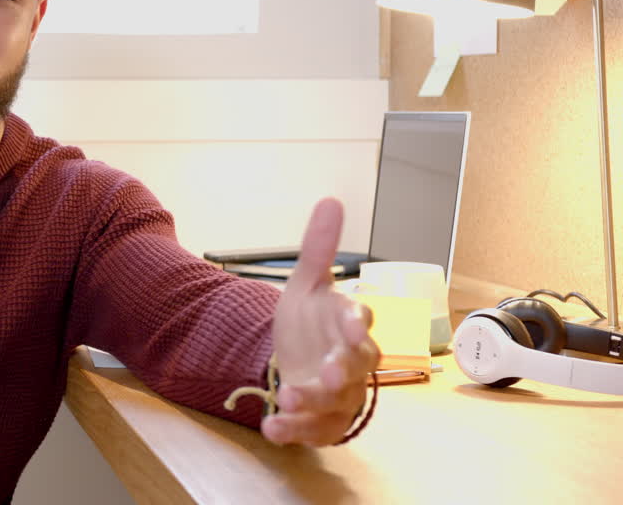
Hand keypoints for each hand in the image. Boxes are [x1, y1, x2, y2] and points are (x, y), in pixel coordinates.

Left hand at [264, 198, 379, 445]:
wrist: (296, 362)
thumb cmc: (310, 324)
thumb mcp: (307, 285)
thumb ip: (317, 250)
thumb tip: (329, 201)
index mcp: (349, 326)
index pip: (361, 322)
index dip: (357, 324)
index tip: (352, 324)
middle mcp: (351, 363)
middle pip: (358, 367)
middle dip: (345, 369)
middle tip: (329, 369)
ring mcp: (339, 396)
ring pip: (336, 402)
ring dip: (313, 401)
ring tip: (287, 396)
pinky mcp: (321, 422)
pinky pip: (311, 431)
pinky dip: (292, 431)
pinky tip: (270, 427)